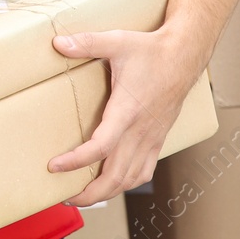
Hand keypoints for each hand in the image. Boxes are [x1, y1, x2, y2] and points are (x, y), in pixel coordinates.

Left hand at [46, 27, 206, 205]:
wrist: (184, 56)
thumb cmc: (151, 50)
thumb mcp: (117, 41)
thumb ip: (86, 43)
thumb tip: (57, 43)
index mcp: (127, 111)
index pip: (101, 147)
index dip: (76, 161)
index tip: (55, 166)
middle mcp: (140, 130)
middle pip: (115, 175)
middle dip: (90, 193)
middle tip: (65, 197)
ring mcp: (151, 137)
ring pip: (130, 178)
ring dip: (107, 192)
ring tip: (84, 196)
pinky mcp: (158, 138)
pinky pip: (144, 170)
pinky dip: (127, 183)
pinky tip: (114, 183)